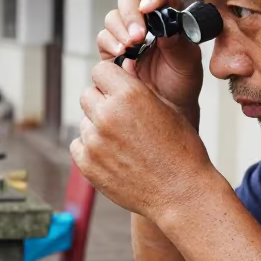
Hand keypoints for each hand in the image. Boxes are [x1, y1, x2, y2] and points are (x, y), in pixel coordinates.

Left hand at [72, 60, 222, 222]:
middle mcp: (107, 115)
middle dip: (101, 102)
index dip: (109, 79)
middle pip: (87, 95)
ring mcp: (94, 141)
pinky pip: (79, 145)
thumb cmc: (181, 150)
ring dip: (97, 127)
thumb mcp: (167, 108)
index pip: (100, 70)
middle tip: (120, 117)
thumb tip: (123, 68)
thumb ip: (138, 87)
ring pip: (84, 122)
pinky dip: (91, 149)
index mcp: (128, 95)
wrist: (181, 193)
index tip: (116, 88)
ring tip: (124, 143)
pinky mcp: (87, 164)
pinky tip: (114, 156)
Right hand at [97, 0, 203, 123]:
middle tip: (137, 35)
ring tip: (130, 47)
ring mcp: (128, 35)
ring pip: (113, 17)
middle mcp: (146, 22)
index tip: (149, 8)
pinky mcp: (113, 50)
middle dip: (130, 15)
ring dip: (119, 29)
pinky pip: (104, 38)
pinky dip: (109, 43)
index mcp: (170, 18)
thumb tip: (166, 29)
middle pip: (129, 1)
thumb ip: (179, 45)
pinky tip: (120, 53)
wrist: (167, 109)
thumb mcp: (188, 65)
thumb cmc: (182, 84)